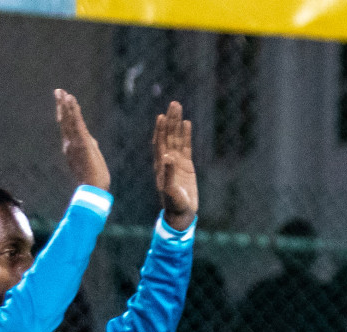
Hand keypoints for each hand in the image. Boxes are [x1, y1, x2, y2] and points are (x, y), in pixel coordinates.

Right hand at [56, 89, 109, 191]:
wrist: (92, 190)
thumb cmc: (93, 180)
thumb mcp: (92, 159)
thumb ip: (90, 147)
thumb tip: (92, 140)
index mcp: (72, 148)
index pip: (67, 128)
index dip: (64, 114)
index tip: (62, 102)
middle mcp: (70, 144)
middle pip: (64, 121)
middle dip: (61, 106)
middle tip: (58, 91)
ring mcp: (75, 142)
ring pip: (68, 120)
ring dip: (65, 105)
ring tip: (62, 92)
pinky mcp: (82, 142)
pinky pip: (76, 123)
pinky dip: (73, 111)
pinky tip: (70, 100)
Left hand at [153, 101, 197, 230]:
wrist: (182, 213)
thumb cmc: (174, 204)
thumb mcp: (170, 191)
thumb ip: (168, 174)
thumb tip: (167, 157)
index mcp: (160, 165)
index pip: (159, 143)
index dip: (160, 130)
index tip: (161, 116)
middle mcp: (166, 160)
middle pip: (168, 136)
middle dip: (170, 120)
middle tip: (174, 104)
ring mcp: (176, 161)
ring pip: (177, 138)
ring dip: (177, 123)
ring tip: (178, 107)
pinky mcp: (186, 165)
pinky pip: (186, 146)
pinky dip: (186, 135)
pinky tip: (187, 123)